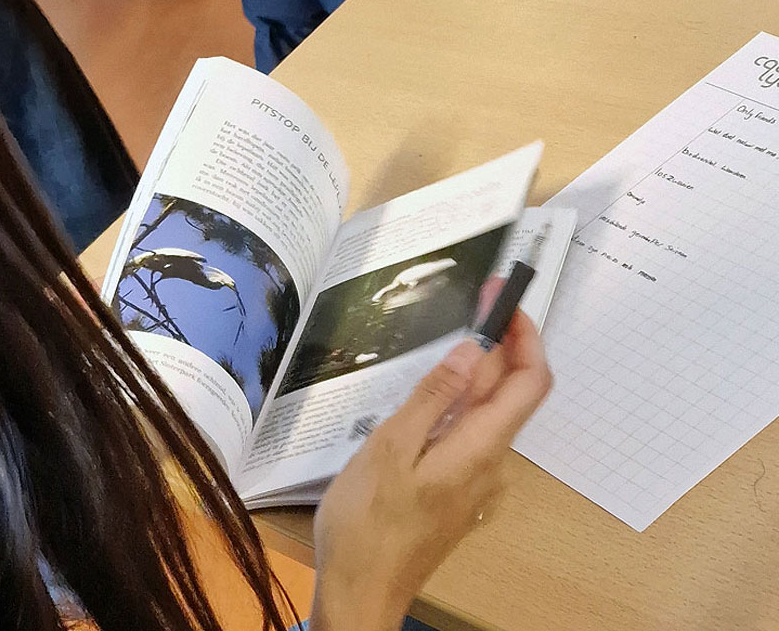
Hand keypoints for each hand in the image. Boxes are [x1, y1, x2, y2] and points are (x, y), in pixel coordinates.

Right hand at [310, 311, 551, 630]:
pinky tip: (431, 399)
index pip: (530, 382)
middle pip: (511, 396)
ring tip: (448, 344)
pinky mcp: (459, 494)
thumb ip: (435, 397)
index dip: (526, 336)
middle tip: (475, 305)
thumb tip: (473, 350)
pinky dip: (462, 406)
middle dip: (500, 346)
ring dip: (480, 375)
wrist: (362, 591)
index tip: (505, 301)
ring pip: (490, 416)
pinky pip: (471, 438)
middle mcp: (491, 465)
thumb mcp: (390, 447)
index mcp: (479, 449)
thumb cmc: (367, 523)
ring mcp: (477, 483)